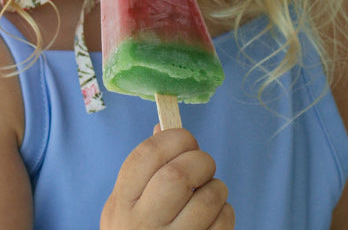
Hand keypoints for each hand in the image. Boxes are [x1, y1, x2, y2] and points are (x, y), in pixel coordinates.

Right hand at [101, 128, 233, 228]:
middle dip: (200, 160)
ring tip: (209, 191)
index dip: (173, 138)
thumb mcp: (126, 204)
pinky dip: (224, 212)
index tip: (186, 140)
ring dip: (216, 187)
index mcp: (122, 203)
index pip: (148, 155)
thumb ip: (142, 171)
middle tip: (202, 165)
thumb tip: (163, 128)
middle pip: (179, 175)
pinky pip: (222, 223)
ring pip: (207, 199)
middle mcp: (143, 224)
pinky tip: (214, 216)